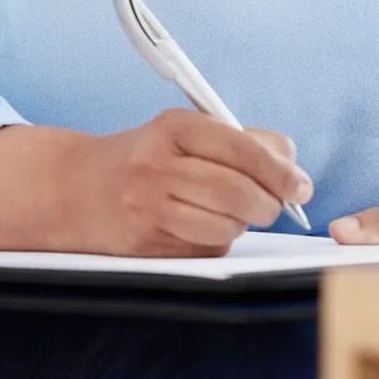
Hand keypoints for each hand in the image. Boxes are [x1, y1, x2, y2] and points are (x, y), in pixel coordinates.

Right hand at [75, 110, 312, 256]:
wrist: (77, 189)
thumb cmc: (147, 159)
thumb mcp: (188, 133)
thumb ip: (245, 142)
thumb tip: (293, 166)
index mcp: (175, 128)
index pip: (241, 149)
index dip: (280, 172)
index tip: (300, 187)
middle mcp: (157, 165)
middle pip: (237, 193)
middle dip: (268, 205)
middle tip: (273, 207)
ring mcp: (148, 206)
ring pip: (225, 226)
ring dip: (241, 225)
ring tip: (231, 214)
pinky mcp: (146, 243)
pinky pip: (206, 250)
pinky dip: (217, 242)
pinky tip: (201, 227)